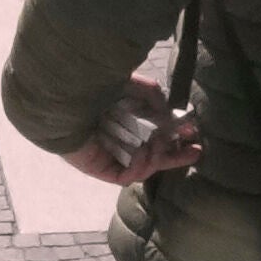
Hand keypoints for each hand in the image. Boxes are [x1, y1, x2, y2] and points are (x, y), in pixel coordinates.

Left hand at [69, 90, 203, 184]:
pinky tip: (144, 152)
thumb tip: (169, 111)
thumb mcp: (129, 84)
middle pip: (152, 154)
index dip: (174, 134)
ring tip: (159, 144)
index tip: (193, 133)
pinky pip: (127, 175)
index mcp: (122, 119)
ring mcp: (109, 156)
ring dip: (158, 157)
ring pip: (143, 166)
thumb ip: (151, 94)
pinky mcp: (101, 170)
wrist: (63, 100)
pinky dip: (140, 166)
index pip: (153, 132)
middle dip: (176, 155)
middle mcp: (116, 139)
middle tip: (197, 152)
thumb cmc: (92, 88)